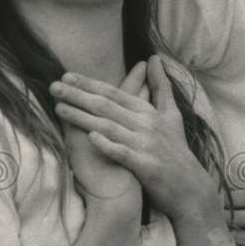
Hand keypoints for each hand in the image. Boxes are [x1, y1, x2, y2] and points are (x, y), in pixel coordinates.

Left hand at [50, 56, 215, 221]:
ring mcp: (146, 145)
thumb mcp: (172, 115)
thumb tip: (154, 58)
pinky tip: (89, 137)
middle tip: (54, 87)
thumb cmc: (177, 150)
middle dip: (78, 95)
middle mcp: (147, 125)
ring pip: (110, 127)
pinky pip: (123, 153)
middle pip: (107, 106)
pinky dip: (107, 144)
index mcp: (149, 112)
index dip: (90, 84)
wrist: (190, 187)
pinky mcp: (146, 166)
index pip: (115, 93)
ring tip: (59, 109)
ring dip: (83, 117)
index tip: (66, 76)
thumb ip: (161, 86)